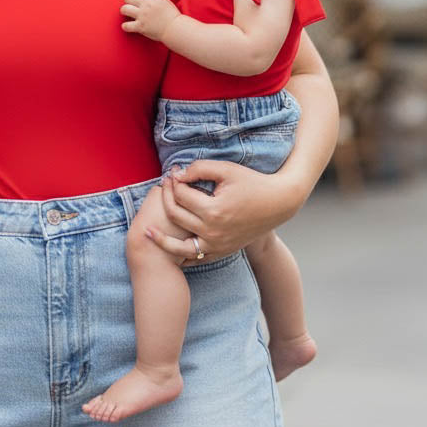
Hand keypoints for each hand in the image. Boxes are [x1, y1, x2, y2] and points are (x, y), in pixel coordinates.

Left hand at [120, 0, 179, 40]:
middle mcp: (146, 5)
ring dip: (124, 11)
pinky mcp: (141, 27)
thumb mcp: (167, 3)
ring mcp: (142, 16)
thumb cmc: (172, 17)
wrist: (175, 29)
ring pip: (125, 9)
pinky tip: (126, 26)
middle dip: (127, 0)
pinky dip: (125, 26)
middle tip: (129, 5)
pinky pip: (127, 25)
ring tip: (125, 14)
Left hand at [147, 161, 301, 258]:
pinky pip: (196, 258)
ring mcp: (217, 245)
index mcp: (213, 211)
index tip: (171, 172)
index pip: (181, 195)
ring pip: (180, 246)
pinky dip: (181, 255)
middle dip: (166, 198)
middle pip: (176, 216)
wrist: (278, 203)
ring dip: (162, 238)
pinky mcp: (222, 251)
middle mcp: (213, 231)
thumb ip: (199, 168)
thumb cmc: (252, 182)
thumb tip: (177, 175)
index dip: (173, 181)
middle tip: (163, 186)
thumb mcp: (226, 169)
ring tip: (147, 231)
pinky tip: (168, 248)